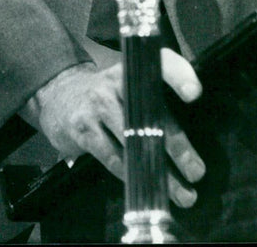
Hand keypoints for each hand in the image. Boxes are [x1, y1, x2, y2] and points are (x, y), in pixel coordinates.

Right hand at [19, 48, 204, 207]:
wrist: (58, 95)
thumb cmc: (107, 95)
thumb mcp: (129, 84)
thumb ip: (156, 99)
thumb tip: (190, 142)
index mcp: (134, 67)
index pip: (160, 62)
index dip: (179, 75)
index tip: (195, 94)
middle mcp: (117, 81)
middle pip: (152, 114)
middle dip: (178, 147)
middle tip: (197, 172)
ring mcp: (98, 104)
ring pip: (134, 142)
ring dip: (161, 173)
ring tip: (183, 195)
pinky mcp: (84, 129)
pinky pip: (113, 157)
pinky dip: (132, 176)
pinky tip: (147, 189)